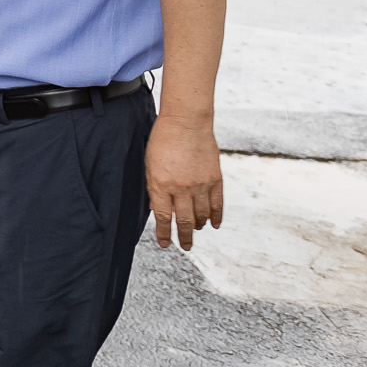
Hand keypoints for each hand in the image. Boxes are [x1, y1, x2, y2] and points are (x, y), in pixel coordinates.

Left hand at [146, 110, 222, 248]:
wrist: (187, 121)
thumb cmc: (163, 140)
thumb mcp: (150, 165)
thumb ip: (155, 187)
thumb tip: (161, 209)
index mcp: (160, 184)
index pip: (163, 218)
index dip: (164, 234)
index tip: (166, 243)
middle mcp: (181, 188)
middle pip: (184, 221)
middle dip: (184, 237)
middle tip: (186, 246)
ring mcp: (200, 184)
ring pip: (201, 215)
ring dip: (199, 226)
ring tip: (197, 230)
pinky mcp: (215, 179)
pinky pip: (217, 204)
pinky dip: (216, 216)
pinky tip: (214, 224)